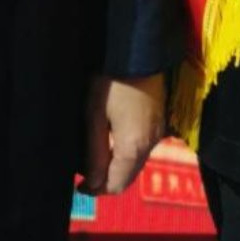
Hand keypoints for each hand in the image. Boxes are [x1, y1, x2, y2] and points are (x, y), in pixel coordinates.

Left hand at [80, 73, 166, 196]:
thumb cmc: (112, 80)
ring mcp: (158, 132)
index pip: (116, 184)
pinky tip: (113, 142)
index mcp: (133, 147)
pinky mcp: (159, 121)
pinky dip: (128, 155)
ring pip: (136, 164)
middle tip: (85, 176)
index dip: (97, 190)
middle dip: (107, 181)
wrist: (139, 50)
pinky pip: (143, 149)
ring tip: (95, 159)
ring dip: (117, 168)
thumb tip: (93, 182)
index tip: (80, 186)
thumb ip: (95, 152)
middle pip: (128, 177)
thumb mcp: (95, 115)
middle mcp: (150, 144)